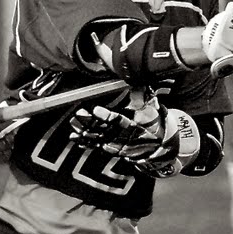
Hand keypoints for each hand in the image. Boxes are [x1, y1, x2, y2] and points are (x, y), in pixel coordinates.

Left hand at [71, 93, 198, 176]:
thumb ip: (143, 97)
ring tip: (73, 127)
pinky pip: (97, 146)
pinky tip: (75, 138)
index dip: (106, 116)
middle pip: (104, 130)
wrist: (159, 146)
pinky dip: (86, 142)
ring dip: (85, 133)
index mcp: (134, 126)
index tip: (95, 110)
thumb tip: (137, 84)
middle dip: (90, 124)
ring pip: (98, 139)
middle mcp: (124, 138)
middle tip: (78, 116)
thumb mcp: (152, 110)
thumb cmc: (154, 124)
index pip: (118, 121)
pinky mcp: (113, 149)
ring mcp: (118, 145)